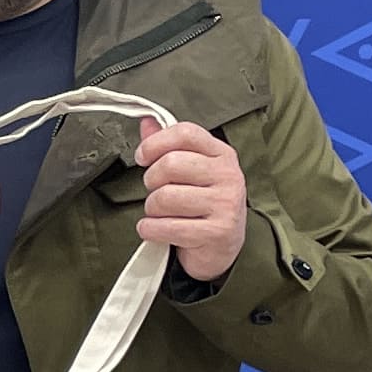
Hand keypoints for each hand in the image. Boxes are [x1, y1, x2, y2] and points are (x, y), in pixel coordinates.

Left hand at [130, 115, 246, 284]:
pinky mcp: (217, 232)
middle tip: (156, 192)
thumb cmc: (203, 206)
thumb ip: (168, 146)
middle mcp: (228, 176)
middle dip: (152, 181)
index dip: (156, 143)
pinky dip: (151, 230)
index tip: (143, 157)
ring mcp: (225, 204)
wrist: (222, 248)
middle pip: (170, 164)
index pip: (185, 133)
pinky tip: (157, 230)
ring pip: (165, 197)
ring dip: (152, 209)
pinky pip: (166, 227)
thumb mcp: (192, 171)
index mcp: (221, 154)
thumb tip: (147, 123)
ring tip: (161, 214)